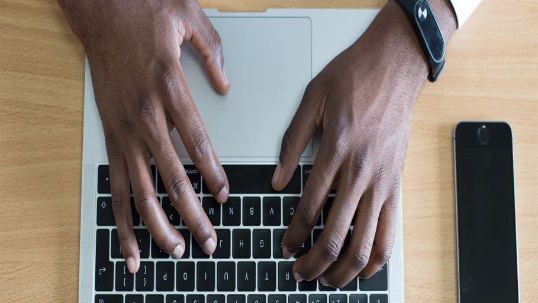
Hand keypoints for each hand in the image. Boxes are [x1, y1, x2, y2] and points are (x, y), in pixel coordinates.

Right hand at [59, 0, 229, 272]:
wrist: (99, 8)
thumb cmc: (143, 11)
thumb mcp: (188, 18)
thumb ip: (212, 52)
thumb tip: (226, 85)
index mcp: (169, 88)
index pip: (197, 143)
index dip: (213, 174)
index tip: (225, 196)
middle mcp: (145, 115)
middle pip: (173, 178)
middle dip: (193, 215)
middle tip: (209, 241)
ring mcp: (123, 129)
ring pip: (140, 189)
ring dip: (158, 224)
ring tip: (175, 250)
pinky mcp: (110, 135)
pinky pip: (115, 183)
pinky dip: (121, 215)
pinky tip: (129, 240)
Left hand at [272, 1, 455, 286]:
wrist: (395, 64)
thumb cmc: (354, 77)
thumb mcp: (312, 101)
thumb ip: (292, 143)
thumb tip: (278, 180)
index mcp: (337, 151)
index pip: (310, 210)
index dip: (293, 236)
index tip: (284, 247)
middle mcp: (363, 172)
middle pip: (336, 236)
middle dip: (314, 263)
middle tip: (299, 272)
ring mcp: (384, 181)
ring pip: (367, 243)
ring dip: (345, 269)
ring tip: (328, 279)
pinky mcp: (397, 183)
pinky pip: (391, 231)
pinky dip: (377, 256)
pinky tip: (362, 266)